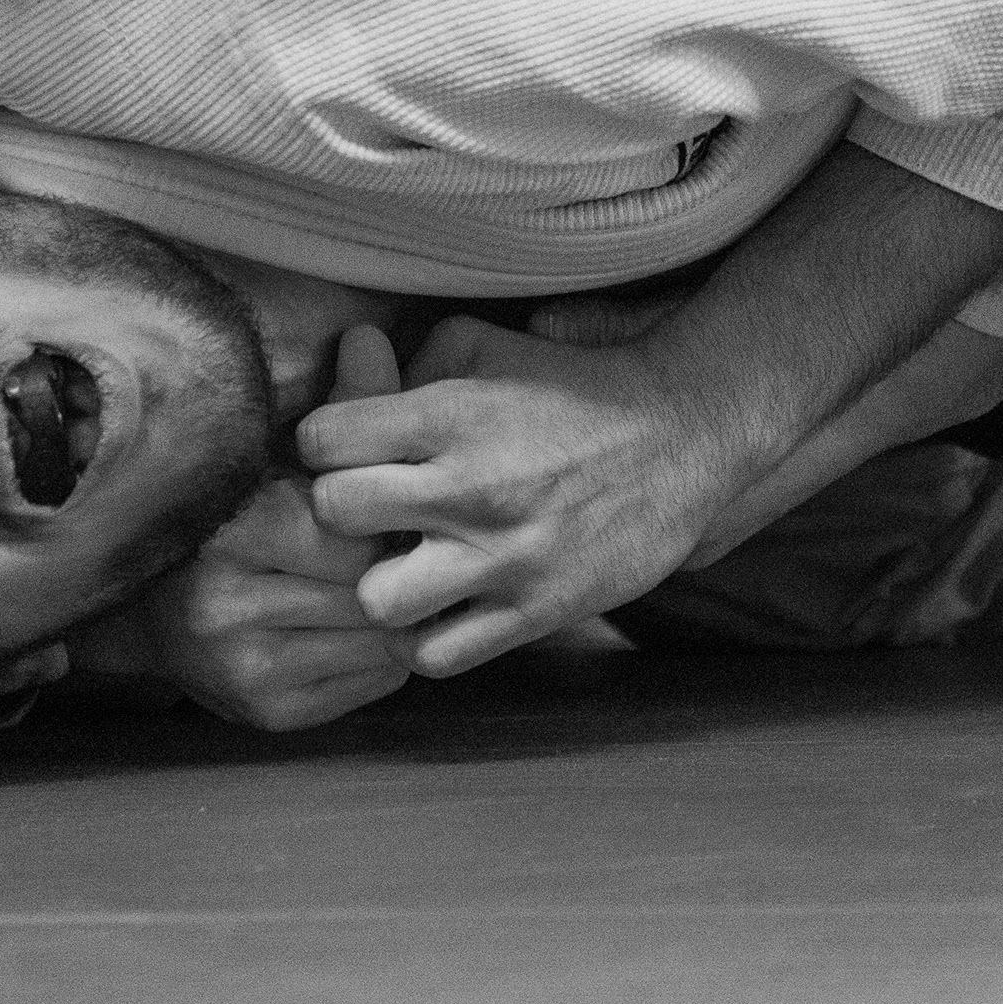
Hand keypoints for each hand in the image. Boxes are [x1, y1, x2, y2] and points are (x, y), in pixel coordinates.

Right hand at [139, 331, 417, 731]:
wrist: (154, 613)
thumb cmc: (234, 521)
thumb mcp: (283, 455)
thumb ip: (340, 406)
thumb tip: (370, 335)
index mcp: (233, 529)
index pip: (353, 531)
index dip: (382, 521)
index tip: (389, 514)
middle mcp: (226, 604)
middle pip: (367, 588)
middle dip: (394, 570)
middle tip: (404, 555)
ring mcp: (244, 667)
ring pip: (376, 640)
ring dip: (393, 617)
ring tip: (386, 590)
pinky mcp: (267, 713)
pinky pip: (368, 684)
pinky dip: (383, 659)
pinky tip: (363, 632)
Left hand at [301, 313, 769, 676]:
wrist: (681, 437)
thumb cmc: (568, 387)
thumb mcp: (486, 346)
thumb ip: (406, 362)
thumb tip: (345, 367)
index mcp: (450, 414)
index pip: (320, 439)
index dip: (324, 445)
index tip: (348, 449)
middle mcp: (470, 488)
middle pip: (335, 514)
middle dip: (341, 511)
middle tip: (369, 511)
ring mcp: (504, 559)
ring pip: (377, 601)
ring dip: (379, 586)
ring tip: (401, 568)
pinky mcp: (535, 612)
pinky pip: (436, 657)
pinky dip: (425, 639)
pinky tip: (439, 608)